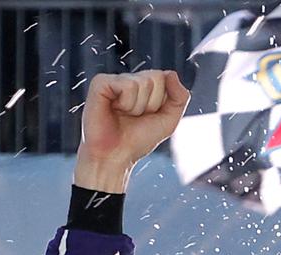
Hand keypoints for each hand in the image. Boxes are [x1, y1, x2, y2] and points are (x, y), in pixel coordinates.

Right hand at [76, 70, 190, 193]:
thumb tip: (172, 73)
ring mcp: (114, 80)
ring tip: (124, 115)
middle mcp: (129, 80)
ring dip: (138, 106)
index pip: (165, 77)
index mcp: (144, 86)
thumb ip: (180, 97)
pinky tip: (114, 110)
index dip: (162, 101)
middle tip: (136, 116)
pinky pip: (127, 85)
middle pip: (156, 77)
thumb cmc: (139, 139)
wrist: (115, 155)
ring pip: (143, 82)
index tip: (149, 115)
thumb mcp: (169, 120)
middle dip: (152, 103)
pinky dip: (126, 103)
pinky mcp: (100, 83)